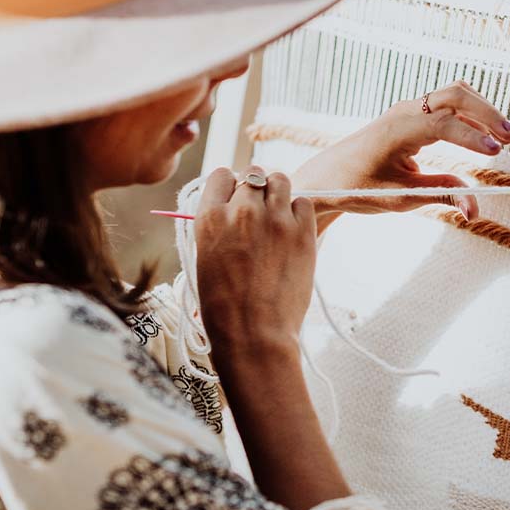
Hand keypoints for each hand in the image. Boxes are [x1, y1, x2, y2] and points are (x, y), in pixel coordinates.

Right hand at [192, 167, 315, 356]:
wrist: (253, 333)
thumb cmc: (224, 306)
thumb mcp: (206, 258)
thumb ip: (219, 227)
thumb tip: (233, 209)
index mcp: (210, 218)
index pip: (221, 176)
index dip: (230, 185)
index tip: (235, 197)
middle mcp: (242, 211)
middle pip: (253, 175)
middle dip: (256, 189)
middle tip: (260, 211)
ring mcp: (274, 219)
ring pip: (280, 180)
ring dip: (278, 192)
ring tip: (278, 215)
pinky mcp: (302, 231)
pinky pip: (303, 202)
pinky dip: (299, 210)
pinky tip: (293, 230)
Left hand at [292, 80, 509, 223]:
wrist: (328, 176)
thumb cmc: (358, 186)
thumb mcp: (400, 198)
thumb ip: (441, 195)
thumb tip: (475, 208)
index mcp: (399, 129)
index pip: (445, 123)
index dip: (473, 136)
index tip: (496, 152)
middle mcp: (406, 112)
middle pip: (455, 95)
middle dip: (487, 113)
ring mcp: (410, 110)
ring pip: (454, 95)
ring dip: (481, 111)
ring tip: (504, 137)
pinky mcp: (413, 115)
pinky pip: (447, 104)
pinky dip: (470, 115)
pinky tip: (484, 135)